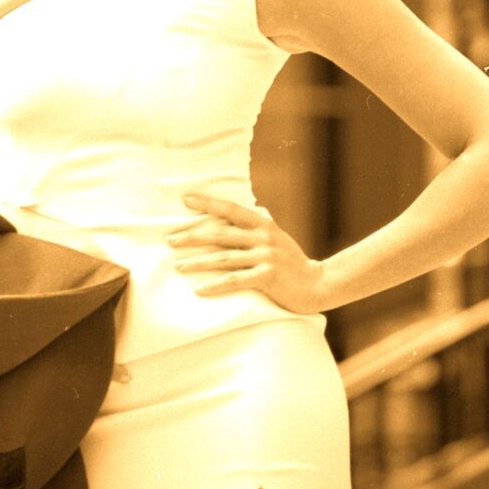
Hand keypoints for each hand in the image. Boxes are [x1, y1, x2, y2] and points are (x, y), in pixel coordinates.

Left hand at [167, 193, 325, 314]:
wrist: (318, 284)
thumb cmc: (291, 262)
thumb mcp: (274, 239)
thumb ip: (253, 230)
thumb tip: (224, 223)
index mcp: (263, 224)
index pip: (230, 209)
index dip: (208, 203)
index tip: (185, 199)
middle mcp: (263, 237)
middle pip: (220, 234)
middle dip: (192, 236)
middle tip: (169, 240)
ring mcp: (266, 256)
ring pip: (224, 258)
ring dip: (198, 262)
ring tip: (178, 266)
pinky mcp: (268, 276)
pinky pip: (235, 280)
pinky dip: (215, 285)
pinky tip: (199, 289)